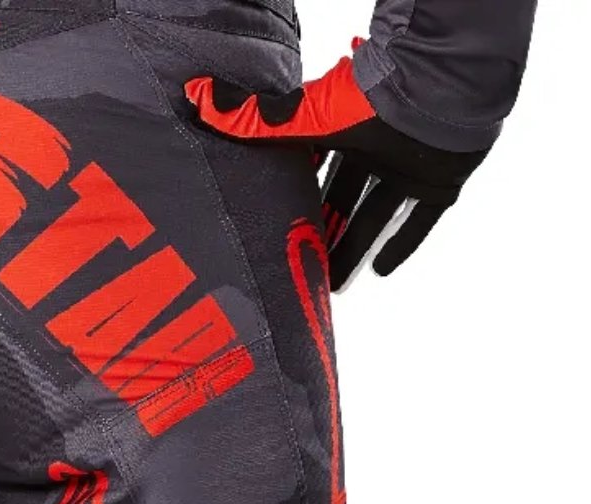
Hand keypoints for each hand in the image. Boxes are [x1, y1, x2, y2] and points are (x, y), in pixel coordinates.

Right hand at [185, 47, 489, 290]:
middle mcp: (375, 147)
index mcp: (344, 129)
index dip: (297, 198)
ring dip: (353, 247)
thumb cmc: (372, 96)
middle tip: (300, 268)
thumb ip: (252, 118)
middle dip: (322, 232)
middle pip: (343, 199)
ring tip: (331, 286)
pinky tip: (381, 273)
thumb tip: (194, 94)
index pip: (316, 170)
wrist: (441, 86)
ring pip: (374, 214)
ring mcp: (408, 164)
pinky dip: (401, 245)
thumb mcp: (304, 118)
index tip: (276, 226)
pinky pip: (420, 219)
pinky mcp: (441, 179)